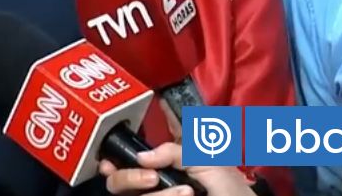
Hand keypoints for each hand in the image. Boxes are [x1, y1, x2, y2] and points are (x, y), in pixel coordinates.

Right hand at [99, 143, 252, 195]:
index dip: (113, 157)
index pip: (129, 157)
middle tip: (151, 178)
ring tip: (186, 193)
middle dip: (128, 177)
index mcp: (163, 165)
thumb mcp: (206, 159)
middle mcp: (153, 184)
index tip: (109, 159)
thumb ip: (173, 151)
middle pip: (117, 181)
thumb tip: (141, 157)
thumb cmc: (231, 188)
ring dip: (158, 194)